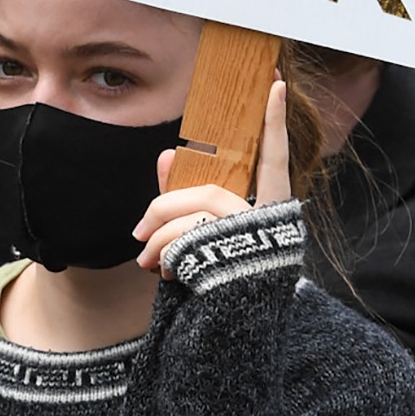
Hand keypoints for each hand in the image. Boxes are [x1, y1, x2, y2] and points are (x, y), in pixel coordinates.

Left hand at [132, 78, 290, 274]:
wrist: (230, 332)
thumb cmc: (215, 278)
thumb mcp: (197, 234)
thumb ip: (183, 197)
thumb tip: (167, 156)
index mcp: (268, 211)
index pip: (274, 159)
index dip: (275, 124)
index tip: (276, 83)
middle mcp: (268, 223)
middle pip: (209, 194)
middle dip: (165, 208)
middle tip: (138, 235)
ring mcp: (256, 243)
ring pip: (195, 216)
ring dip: (160, 237)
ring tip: (146, 262)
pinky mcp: (236, 262)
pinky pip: (190, 242)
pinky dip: (167, 255)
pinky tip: (165, 275)